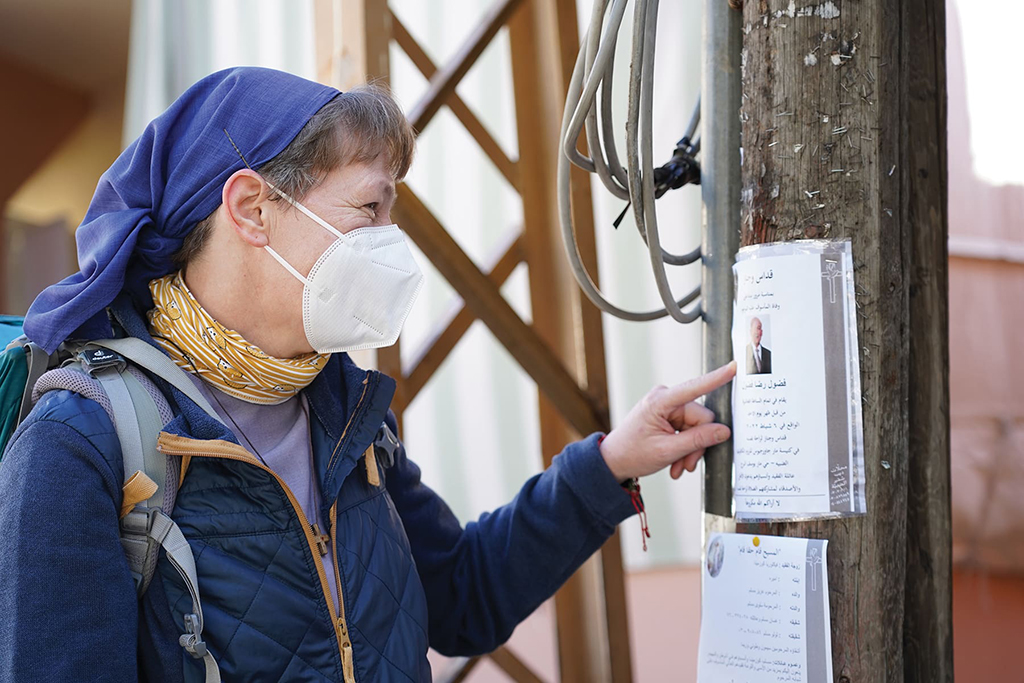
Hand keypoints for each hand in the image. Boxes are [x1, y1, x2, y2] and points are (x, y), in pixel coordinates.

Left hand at [599, 361, 736, 480]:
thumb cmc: (632, 454)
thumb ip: (697, 440)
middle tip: (686, 464)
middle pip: (701, 418)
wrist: (614, 461)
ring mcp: (668, 406)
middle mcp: (666, 398)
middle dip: (697, 444)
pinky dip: (685, 448)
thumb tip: (723, 431)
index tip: (734, 367)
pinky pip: (689, 430)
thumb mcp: (666, 451)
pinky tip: (676, 462)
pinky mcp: (670, 415)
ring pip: (697, 427)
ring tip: (678, 466)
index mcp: (660, 401)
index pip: (695, 388)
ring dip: (690, 450)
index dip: (717, 378)